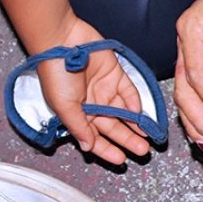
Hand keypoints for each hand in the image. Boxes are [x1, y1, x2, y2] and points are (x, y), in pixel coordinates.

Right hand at [35, 18, 151, 164]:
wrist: (63, 41)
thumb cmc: (55, 72)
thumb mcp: (64, 106)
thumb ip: (79, 126)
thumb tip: (87, 146)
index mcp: (76, 113)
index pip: (94, 137)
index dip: (106, 150)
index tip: (120, 160)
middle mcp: (92, 104)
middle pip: (113, 126)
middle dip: (127, 140)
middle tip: (142, 152)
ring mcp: (105, 89)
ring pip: (124, 112)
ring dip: (136, 125)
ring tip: (147, 138)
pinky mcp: (116, 75)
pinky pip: (129, 92)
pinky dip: (135, 103)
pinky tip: (140, 114)